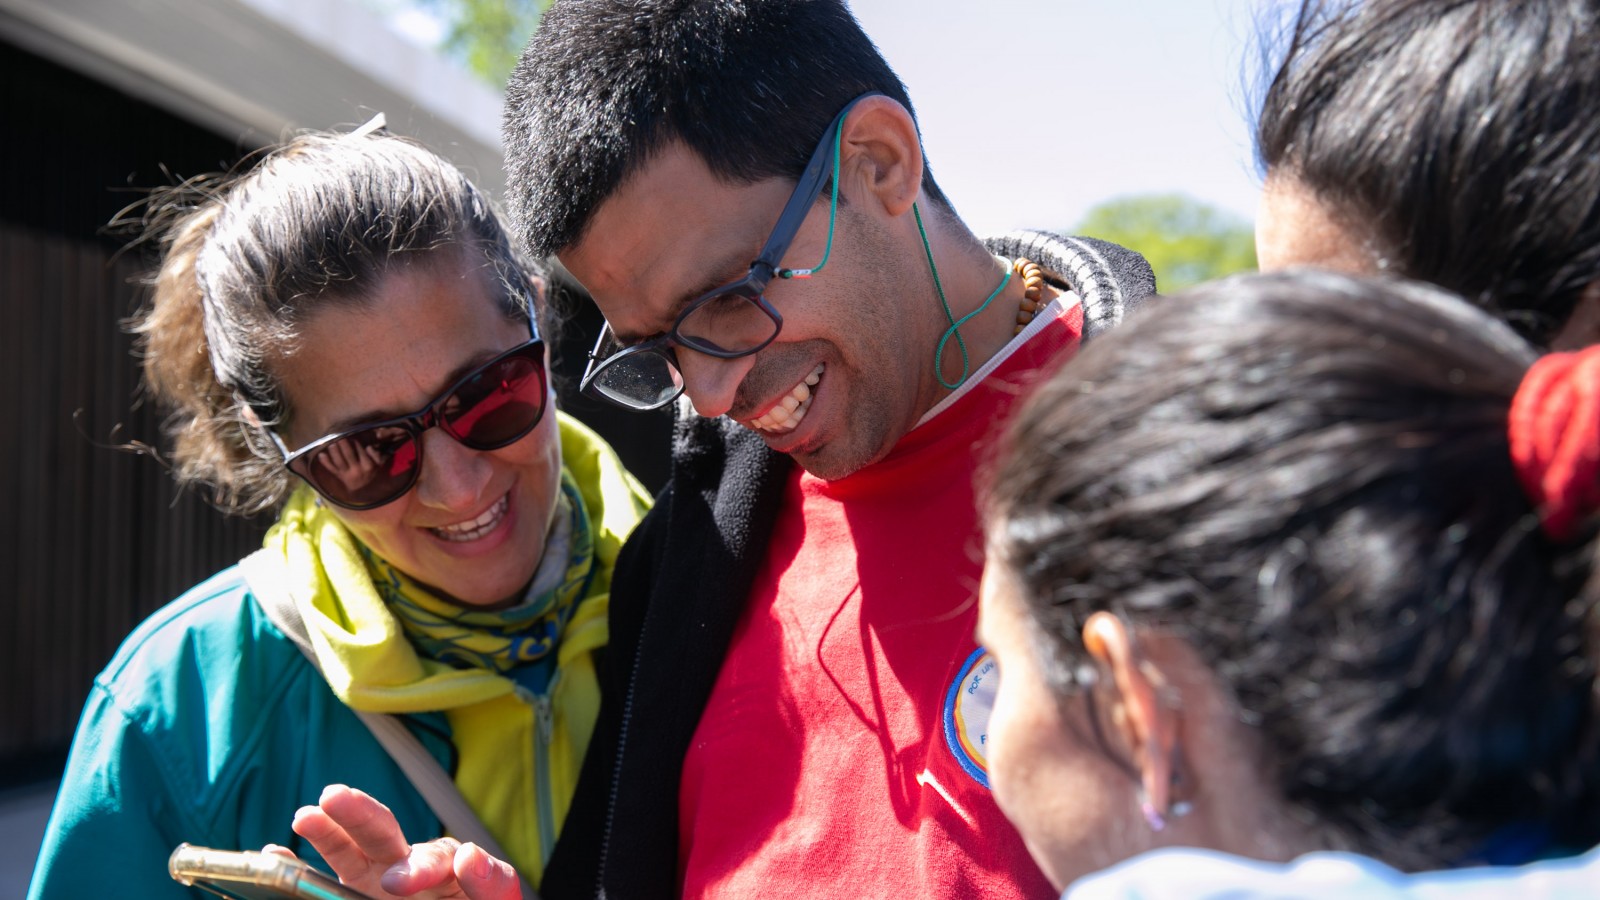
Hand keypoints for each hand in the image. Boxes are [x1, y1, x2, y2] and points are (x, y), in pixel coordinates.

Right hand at [289, 784, 523, 899]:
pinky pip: (325, 878)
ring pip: (351, 849)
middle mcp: (408, 868)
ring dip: (328, 828)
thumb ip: (491, 883)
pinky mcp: (353, 892)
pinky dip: (302, 863)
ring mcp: (377, 880)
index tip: (402, 880)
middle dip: (361, 813)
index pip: (439, 858)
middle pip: (385, 834)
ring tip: (306, 814)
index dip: (423, 866)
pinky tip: (278, 851)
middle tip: (335, 797)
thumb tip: (467, 855)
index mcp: (448, 868)